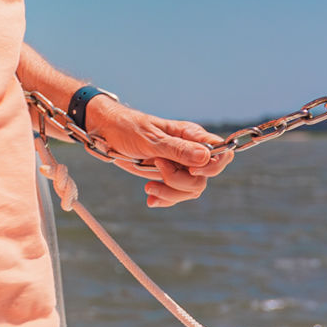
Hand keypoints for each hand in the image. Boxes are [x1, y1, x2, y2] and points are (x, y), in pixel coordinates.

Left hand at [87, 98, 233, 207]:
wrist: (106, 135)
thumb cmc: (128, 128)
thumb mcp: (150, 139)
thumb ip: (177, 149)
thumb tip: (205, 158)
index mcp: (190, 135)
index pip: (220, 151)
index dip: (213, 165)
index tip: (192, 169)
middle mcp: (190, 151)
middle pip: (204, 177)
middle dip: (181, 180)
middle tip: (158, 168)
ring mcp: (179, 166)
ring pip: (192, 189)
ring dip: (170, 192)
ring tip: (148, 187)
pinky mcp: (168, 177)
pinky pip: (177, 195)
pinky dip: (165, 199)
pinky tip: (150, 198)